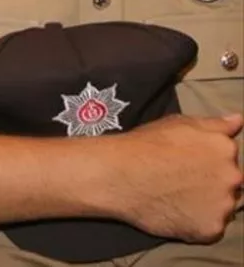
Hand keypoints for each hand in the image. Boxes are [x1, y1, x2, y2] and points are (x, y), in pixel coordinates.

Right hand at [111, 114, 242, 242]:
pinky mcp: (210, 229)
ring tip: (176, 200)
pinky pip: (210, 229)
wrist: (118, 175)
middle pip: (230, 184)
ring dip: (206, 205)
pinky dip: (196, 224)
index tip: (187, 166)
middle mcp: (232, 177)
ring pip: (221, 208)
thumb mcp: (178, 123)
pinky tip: (175, 214)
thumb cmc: (143, 145)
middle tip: (180, 183)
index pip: (228, 159)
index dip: (207, 163)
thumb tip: (238, 121)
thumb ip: (213, 124)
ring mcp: (223, 205)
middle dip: (211, 184)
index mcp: (226, 149)